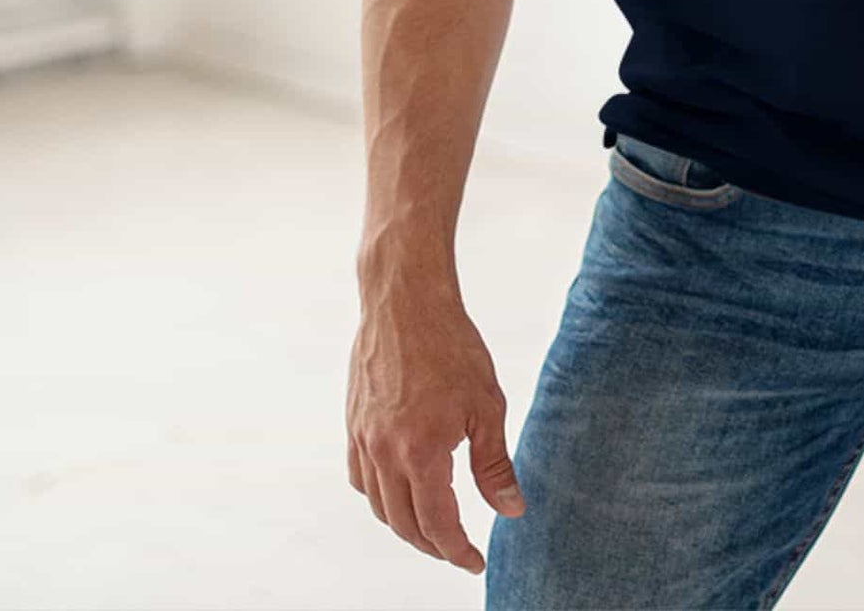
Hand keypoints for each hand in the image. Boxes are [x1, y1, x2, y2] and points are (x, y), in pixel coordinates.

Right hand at [346, 285, 525, 575]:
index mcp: (420, 453)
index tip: (475, 562)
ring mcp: (362, 440)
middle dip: (432, 545)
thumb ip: (494, 464)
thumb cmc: (452, 346)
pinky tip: (398, 491)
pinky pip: (359, 479)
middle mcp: (383, 454)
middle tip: (457, 550)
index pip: (437, 525)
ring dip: (404, 525)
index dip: (457, 551)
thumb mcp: (487, 405)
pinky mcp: (353, 424)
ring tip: (432, 527)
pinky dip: (379, 496)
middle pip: (403, 524)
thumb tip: (511, 510)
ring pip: (378, 505)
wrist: (406, 301)